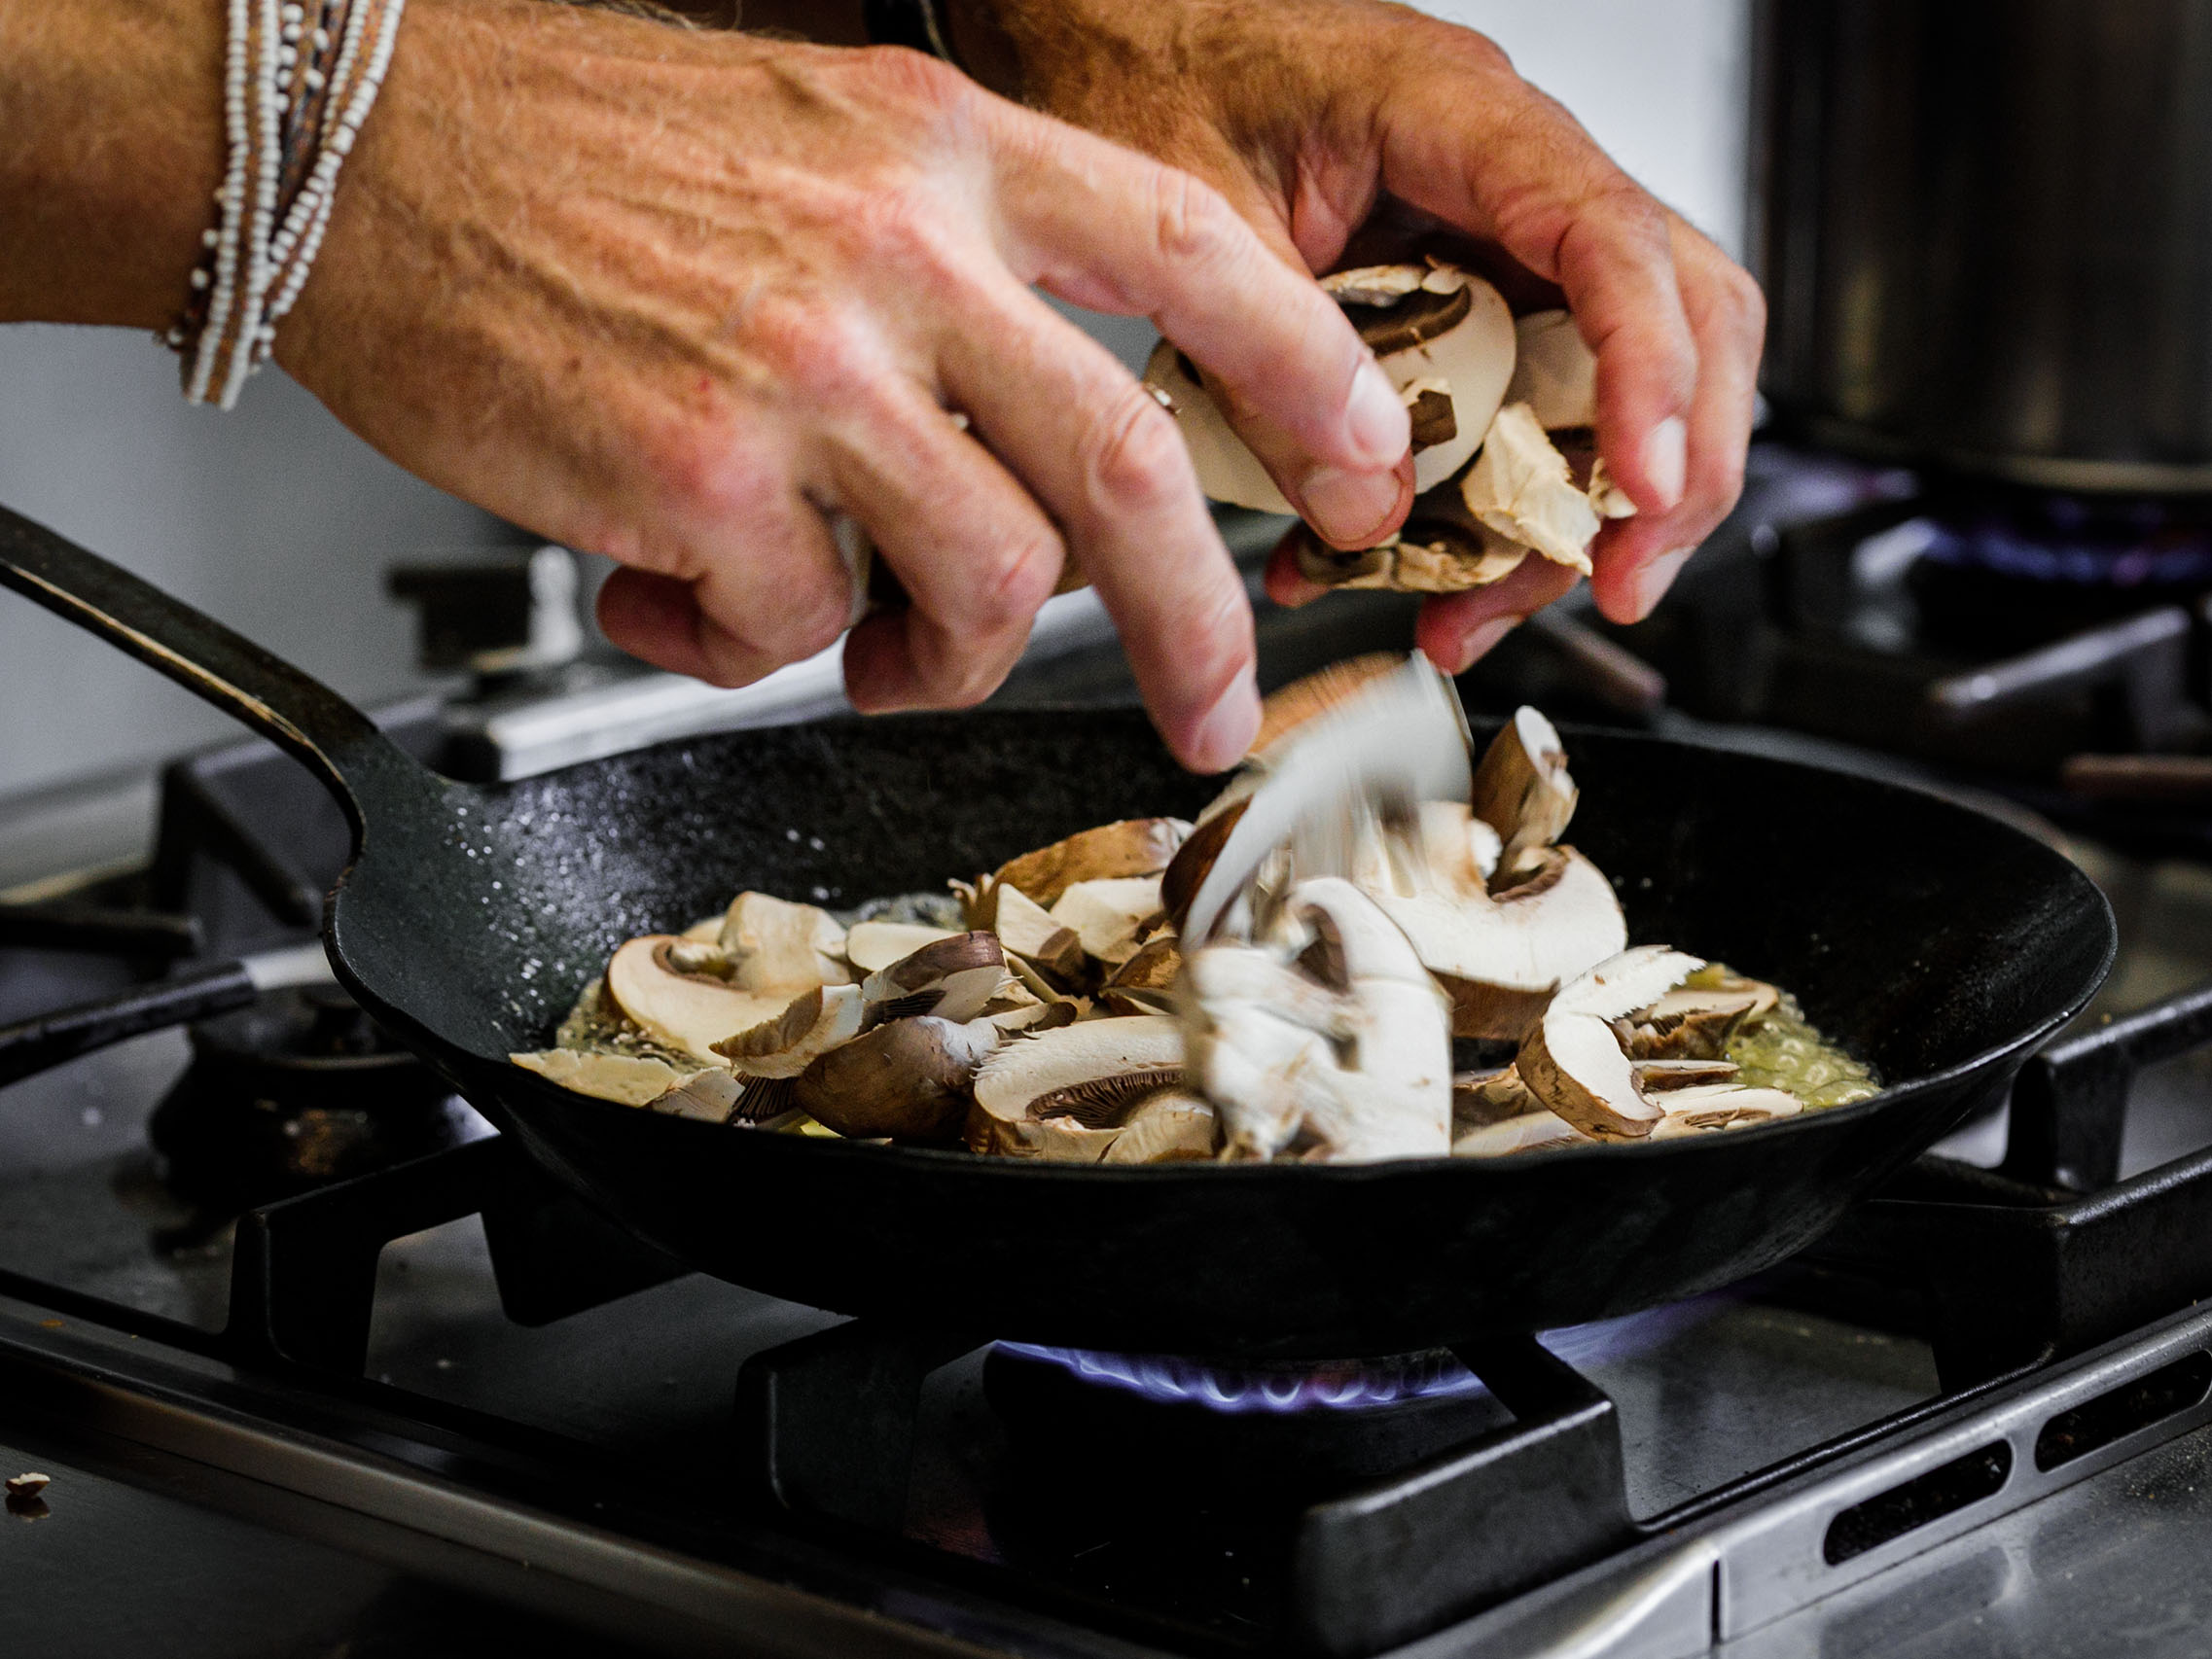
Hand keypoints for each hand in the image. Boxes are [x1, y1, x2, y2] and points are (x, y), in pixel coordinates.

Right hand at [269, 0, 1426, 769]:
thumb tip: (1041, 452)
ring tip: (859, 646)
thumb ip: (953, 267)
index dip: (1310, 369)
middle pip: (1128, 467)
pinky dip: (746, 641)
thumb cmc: (569, 152)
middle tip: (1213, 706)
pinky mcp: (701, 476)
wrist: (353, 141)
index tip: (1360, 462)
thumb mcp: (815, 140)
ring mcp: (805, 367)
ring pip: (984, 579)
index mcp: (944, 152)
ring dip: (938, 656)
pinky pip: (793, 627)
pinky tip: (675, 584)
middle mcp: (897, 251)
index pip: (1195, 249)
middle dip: (1202, 621)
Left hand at [955, 0, 1765, 668]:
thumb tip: (1371, 518)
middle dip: (1665, 468)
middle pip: (1675, 314)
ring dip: (1556, 514)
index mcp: (1461, 119)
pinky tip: (1403, 565)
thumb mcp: (1188, 230)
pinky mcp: (1454, 297)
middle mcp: (1507, 174)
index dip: (1651, 374)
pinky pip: (1509, 411)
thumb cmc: (1141, 68)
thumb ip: (1274, 373)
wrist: (1092, 33)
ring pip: (1601, 385)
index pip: (1614, 241)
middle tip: (1616, 584)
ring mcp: (1492, 238)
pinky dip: (1473, 505)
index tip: (1643, 487)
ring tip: (1469, 613)